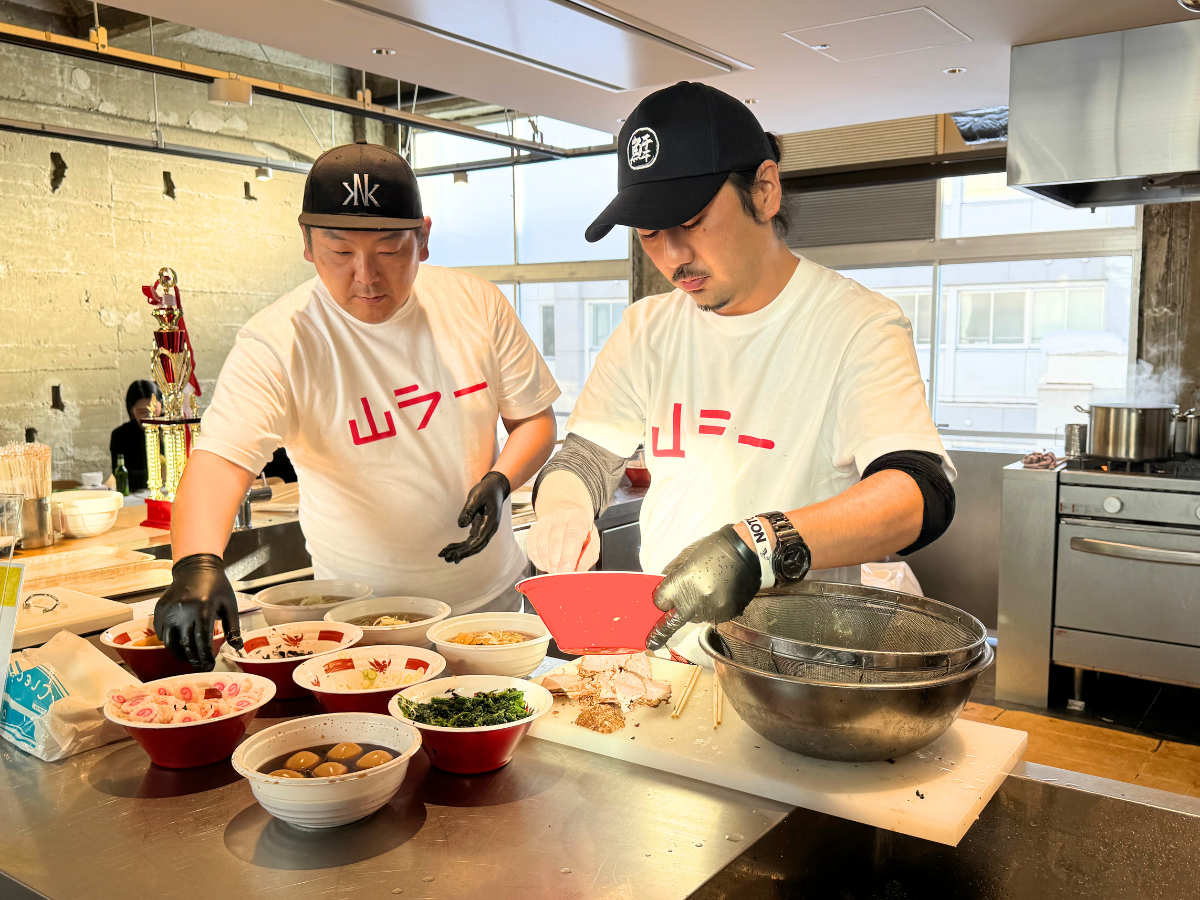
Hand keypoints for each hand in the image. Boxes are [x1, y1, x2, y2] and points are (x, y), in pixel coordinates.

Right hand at [153, 553, 240, 670]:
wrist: (196, 567)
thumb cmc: (216, 586)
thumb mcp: (229, 605)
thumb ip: (233, 627)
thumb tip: (238, 647)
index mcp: (203, 610)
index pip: (203, 641)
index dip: (206, 657)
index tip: (209, 666)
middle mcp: (184, 612)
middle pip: (187, 645)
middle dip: (194, 659)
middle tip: (200, 666)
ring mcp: (169, 611)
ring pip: (171, 642)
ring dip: (180, 654)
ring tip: (189, 659)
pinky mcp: (160, 610)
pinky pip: (161, 633)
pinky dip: (169, 642)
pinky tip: (178, 645)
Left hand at [439, 471, 510, 563]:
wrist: (496, 486)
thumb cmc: (487, 490)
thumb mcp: (477, 496)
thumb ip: (469, 510)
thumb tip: (461, 525)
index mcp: (491, 523)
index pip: (479, 541)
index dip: (467, 550)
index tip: (455, 555)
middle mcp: (489, 529)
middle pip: (475, 547)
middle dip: (461, 554)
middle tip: (446, 558)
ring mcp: (485, 529)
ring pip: (472, 545)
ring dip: (459, 551)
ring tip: (444, 555)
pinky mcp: (480, 528)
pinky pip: (470, 539)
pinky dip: (460, 545)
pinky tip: (450, 548)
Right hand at [527, 506, 599, 572]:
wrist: (569, 518)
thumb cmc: (582, 534)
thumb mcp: (592, 545)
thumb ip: (586, 559)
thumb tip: (575, 572)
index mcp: (578, 518)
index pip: (572, 537)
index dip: (568, 557)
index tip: (565, 572)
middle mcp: (560, 516)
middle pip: (555, 544)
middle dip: (557, 565)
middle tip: (562, 575)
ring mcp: (545, 522)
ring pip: (542, 549)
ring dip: (549, 565)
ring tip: (557, 568)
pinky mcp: (533, 529)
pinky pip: (533, 552)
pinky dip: (540, 562)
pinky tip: (549, 562)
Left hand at [645, 525, 760, 649]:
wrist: (747, 552)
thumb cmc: (713, 549)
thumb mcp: (686, 556)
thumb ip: (672, 574)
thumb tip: (663, 589)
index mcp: (680, 583)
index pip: (660, 603)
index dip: (659, 601)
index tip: (660, 603)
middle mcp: (693, 601)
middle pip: (674, 620)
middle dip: (666, 624)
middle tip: (652, 642)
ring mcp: (711, 611)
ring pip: (694, 619)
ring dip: (693, 611)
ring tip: (704, 593)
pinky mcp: (725, 615)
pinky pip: (711, 618)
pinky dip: (710, 610)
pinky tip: (717, 595)